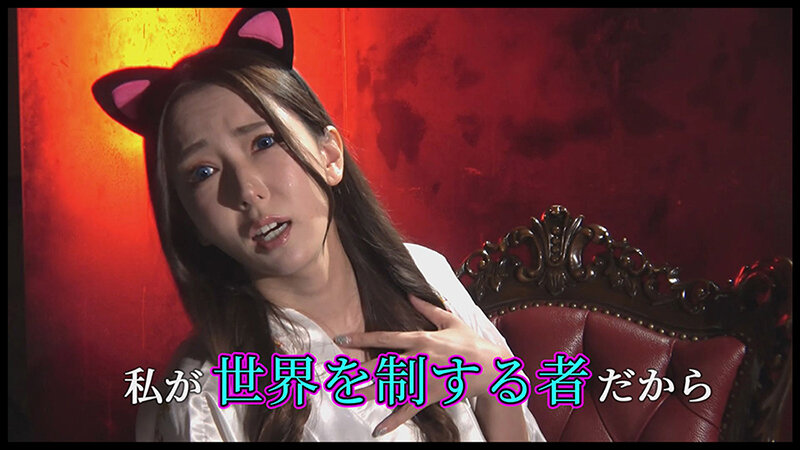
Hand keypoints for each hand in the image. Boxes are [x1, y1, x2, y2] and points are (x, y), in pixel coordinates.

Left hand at [334, 294, 512, 436]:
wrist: (492, 367)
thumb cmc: (471, 342)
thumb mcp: (450, 320)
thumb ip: (427, 308)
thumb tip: (410, 292)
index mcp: (420, 339)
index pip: (384, 338)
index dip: (361, 338)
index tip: (341, 339)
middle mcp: (418, 359)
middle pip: (381, 365)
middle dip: (357, 370)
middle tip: (335, 373)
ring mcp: (423, 379)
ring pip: (390, 387)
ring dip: (367, 393)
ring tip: (345, 396)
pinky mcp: (431, 395)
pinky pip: (408, 409)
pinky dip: (393, 421)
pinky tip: (378, 429)